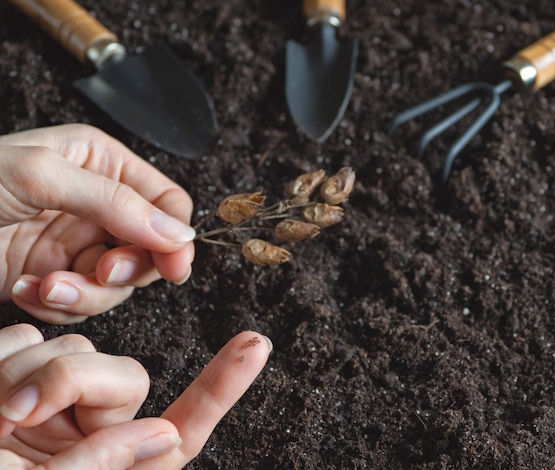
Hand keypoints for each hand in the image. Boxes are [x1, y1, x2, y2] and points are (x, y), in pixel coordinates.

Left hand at [0, 124, 195, 323]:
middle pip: (150, 248)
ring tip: (45, 285)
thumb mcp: (40, 176)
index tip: (172, 266)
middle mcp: (98, 203)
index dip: (175, 236)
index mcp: (102, 164)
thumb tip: (178, 233)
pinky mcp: (55, 276)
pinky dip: (58, 305)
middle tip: (100, 272)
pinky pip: (83, 303)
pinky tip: (24, 289)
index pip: (167, 202)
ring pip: (118, 284)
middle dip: (125, 269)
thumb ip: (116, 203)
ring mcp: (76, 244)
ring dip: (84, 294)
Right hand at [0, 323, 271, 468]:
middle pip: (122, 374)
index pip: (179, 428)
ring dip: (26, 374)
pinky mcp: (14, 379)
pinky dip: (3, 360)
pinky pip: (27, 340)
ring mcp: (52, 406)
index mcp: (109, 465)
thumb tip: (163, 436)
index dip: (219, 388)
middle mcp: (88, 432)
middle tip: (10, 415)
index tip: (256, 345)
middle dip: (73, 381)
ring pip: (71, 349)